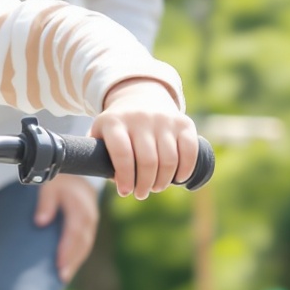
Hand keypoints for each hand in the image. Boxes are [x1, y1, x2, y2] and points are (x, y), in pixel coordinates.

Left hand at [34, 174, 100, 279]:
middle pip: (82, 241)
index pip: (75, 230)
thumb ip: (45, 202)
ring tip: (63, 277)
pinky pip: (85, 245)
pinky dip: (77, 258)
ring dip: (75, 262)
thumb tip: (40, 221)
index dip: (67, 247)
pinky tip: (68, 269)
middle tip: (61, 276)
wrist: (77, 177)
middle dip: (72, 259)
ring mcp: (91, 223)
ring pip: (86, 245)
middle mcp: (89, 215)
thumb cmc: (59, 182)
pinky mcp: (89, 228)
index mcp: (79, 205)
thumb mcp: (49, 185)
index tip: (58, 262)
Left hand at [94, 79, 199, 198]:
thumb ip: (99, 157)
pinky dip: (185, 170)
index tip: (125, 192)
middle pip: (148, 161)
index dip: (125, 177)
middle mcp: (140, 118)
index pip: (122, 154)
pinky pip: (190, 151)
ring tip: (156, 187)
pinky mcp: (183, 122)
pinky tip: (178, 179)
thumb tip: (117, 181)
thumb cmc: (118, 127)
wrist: (140, 96)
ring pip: (169, 160)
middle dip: (145, 185)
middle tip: (141, 193)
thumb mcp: (101, 135)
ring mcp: (163, 119)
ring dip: (163, 181)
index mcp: (114, 122)